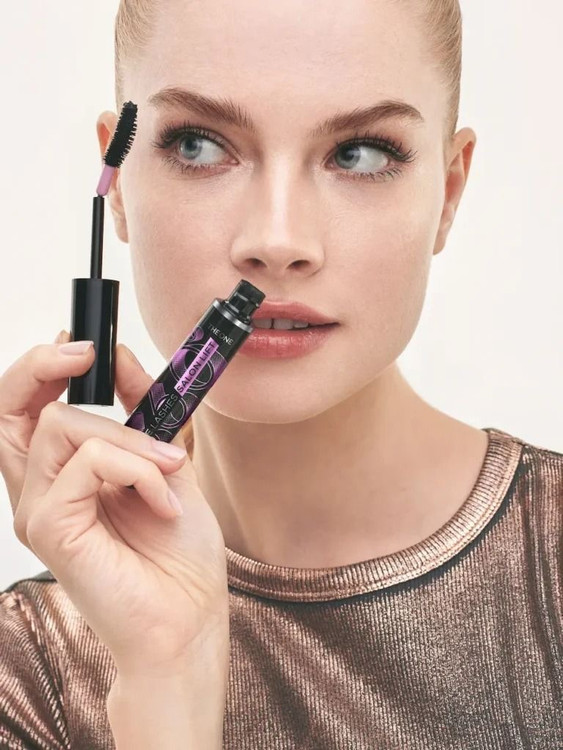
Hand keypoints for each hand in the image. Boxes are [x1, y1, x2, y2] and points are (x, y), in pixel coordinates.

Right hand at [0, 332, 228, 676]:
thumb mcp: (167, 463)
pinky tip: (161, 502)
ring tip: (167, 473)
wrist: (189, 618)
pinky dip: (137, 469)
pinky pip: (88, 461)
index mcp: (62, 476)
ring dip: (131, 439)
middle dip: (42, 367)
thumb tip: (123, 359)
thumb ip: (143, 412)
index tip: (86, 348)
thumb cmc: (177, 554)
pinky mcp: (50, 529)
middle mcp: (39, 491)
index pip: (23, 410)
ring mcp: (39, 511)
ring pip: (61, 425)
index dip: (43, 369)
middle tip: (87, 355)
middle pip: (8, 408)